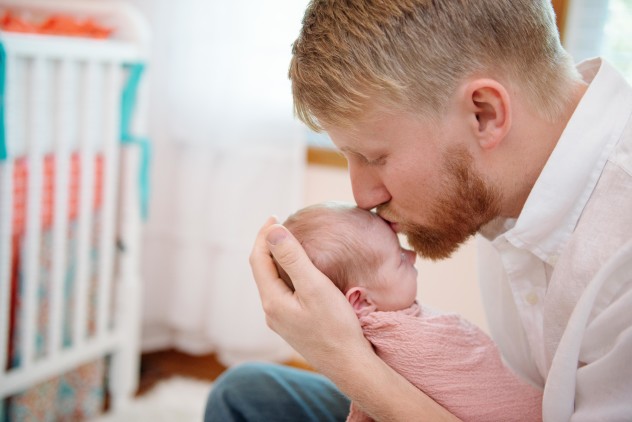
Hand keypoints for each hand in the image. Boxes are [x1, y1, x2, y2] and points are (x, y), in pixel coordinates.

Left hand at [249, 217, 370, 373]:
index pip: (257, 259)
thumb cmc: (335, 326)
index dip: (263, 235)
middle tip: (281, 224)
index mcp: (271, 300)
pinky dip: (286, 275)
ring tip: (290, 243)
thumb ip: (293, 259)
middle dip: (268, 246)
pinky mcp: (293, 325)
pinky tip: (300, 272)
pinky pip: (282, 293)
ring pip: (272, 282)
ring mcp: (281, 320)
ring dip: (277, 260)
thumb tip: (273, 231)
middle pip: (262, 270)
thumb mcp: (315, 287)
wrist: (348, 365)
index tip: (275, 216)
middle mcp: (271, 311)